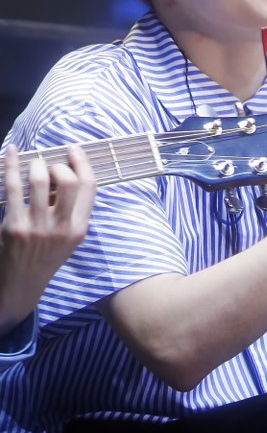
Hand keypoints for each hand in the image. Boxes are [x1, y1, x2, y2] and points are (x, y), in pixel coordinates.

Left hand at [0, 144, 95, 335]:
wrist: (22, 283)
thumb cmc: (46, 253)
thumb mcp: (69, 236)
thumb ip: (73, 209)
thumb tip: (65, 171)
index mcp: (79, 227)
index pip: (89, 186)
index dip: (82, 162)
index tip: (74, 149)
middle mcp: (62, 227)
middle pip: (69, 181)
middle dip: (59, 166)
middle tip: (50, 167)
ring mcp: (37, 227)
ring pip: (40, 182)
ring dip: (36, 165)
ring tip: (33, 165)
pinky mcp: (14, 226)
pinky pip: (13, 188)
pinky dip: (12, 165)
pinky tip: (11, 152)